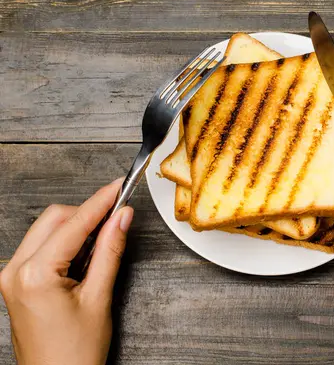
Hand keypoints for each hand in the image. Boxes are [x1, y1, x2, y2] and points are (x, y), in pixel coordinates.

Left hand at [0, 179, 133, 364]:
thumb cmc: (75, 353)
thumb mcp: (100, 298)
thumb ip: (110, 251)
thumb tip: (121, 218)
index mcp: (34, 275)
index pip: (73, 224)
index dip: (101, 201)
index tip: (120, 186)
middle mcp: (15, 271)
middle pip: (55, 219)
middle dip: (88, 213)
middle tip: (119, 214)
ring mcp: (12, 276)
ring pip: (47, 230)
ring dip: (77, 227)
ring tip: (106, 238)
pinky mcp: (17, 282)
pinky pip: (42, 247)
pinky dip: (66, 242)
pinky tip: (87, 252)